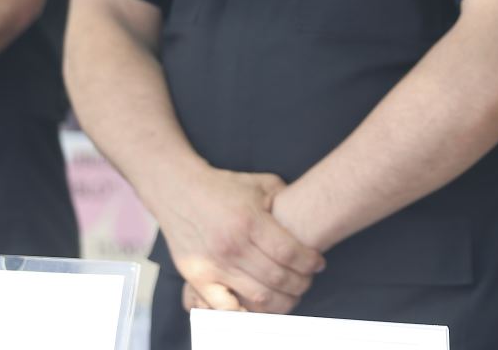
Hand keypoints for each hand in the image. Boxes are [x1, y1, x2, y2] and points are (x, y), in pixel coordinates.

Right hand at [158, 165, 324, 315]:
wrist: (179, 190)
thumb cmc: (223, 187)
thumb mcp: (259, 184)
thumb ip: (285, 198)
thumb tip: (307, 213)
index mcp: (250, 221)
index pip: (289, 253)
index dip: (309, 262)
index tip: (318, 264)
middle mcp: (233, 245)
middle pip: (277, 278)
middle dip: (300, 283)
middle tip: (307, 281)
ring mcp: (214, 264)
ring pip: (258, 296)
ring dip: (281, 301)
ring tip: (290, 295)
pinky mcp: (198, 276)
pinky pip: (224, 306)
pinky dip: (245, 313)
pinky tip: (259, 307)